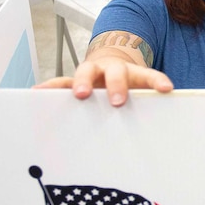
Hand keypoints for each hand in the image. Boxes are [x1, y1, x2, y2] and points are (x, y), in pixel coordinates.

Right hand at [34, 58, 173, 106]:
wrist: (110, 68)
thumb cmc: (128, 89)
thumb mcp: (141, 95)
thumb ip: (150, 107)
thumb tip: (165, 135)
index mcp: (134, 74)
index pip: (149, 76)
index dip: (157, 81)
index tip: (166, 89)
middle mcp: (112, 70)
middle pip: (116, 73)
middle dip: (117, 86)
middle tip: (118, 101)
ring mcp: (92, 74)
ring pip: (86, 73)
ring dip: (83, 83)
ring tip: (79, 95)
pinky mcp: (74, 81)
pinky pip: (60, 83)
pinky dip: (50, 87)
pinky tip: (38, 92)